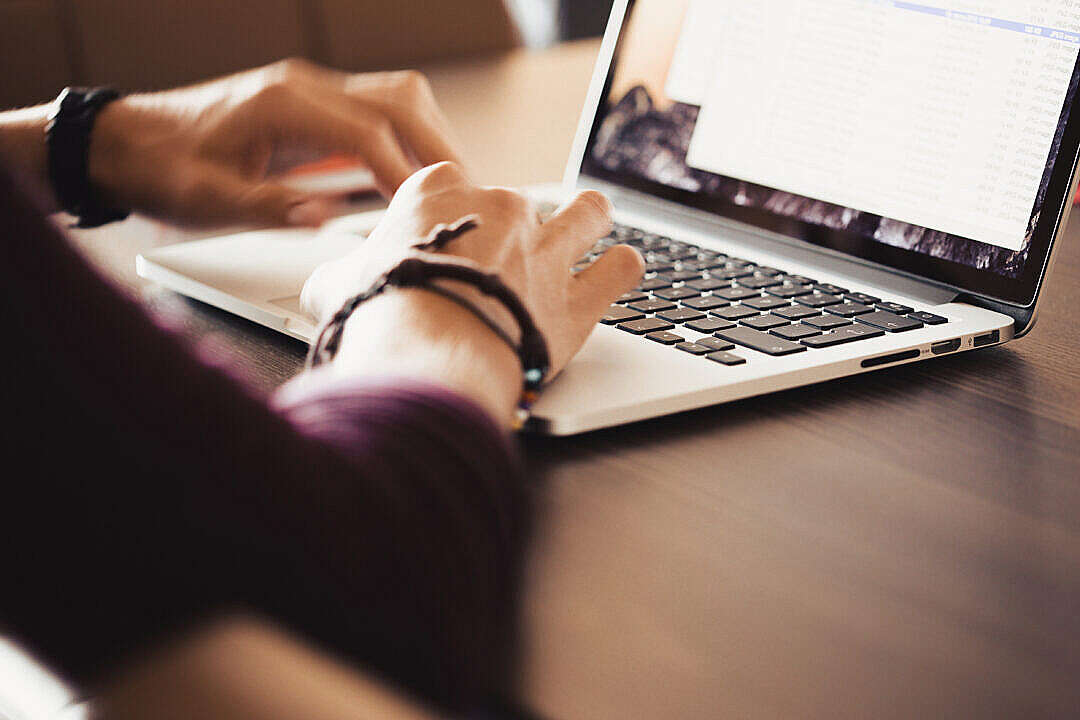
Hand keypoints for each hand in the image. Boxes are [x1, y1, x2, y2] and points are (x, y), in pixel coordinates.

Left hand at [86, 58, 461, 226]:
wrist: (127, 143)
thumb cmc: (162, 170)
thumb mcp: (207, 200)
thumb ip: (269, 206)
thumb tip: (326, 219)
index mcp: (282, 104)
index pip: (368, 132)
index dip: (404, 172)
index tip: (426, 210)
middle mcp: (304, 87)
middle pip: (400, 99)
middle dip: (439, 146)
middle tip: (465, 192)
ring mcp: (311, 91)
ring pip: (397, 97)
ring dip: (431, 136)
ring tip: (451, 184)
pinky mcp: (314, 106)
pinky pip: (380, 110)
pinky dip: (409, 137)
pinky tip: (416, 172)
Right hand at [300, 162, 644, 423]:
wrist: (424, 356)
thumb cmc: (377, 316)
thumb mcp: (335, 286)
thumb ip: (340, 275)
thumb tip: (331, 284)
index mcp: (440, 194)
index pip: (453, 185)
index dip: (451, 216)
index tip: (447, 244)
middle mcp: (502, 210)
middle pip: (520, 202)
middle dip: (514, 230)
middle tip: (503, 266)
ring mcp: (546, 251)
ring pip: (589, 212)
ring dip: (588, 222)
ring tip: (584, 239)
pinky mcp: (579, 300)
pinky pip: (622, 268)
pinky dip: (621, 271)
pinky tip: (614, 276)